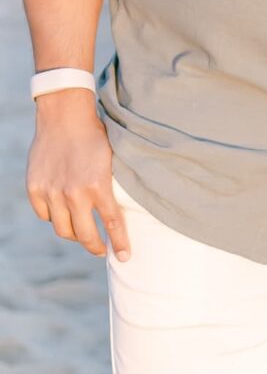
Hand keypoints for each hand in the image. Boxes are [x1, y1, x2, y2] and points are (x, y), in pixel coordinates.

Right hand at [26, 92, 129, 261]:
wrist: (64, 117)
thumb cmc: (94, 138)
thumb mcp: (112, 163)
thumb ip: (111, 190)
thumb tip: (119, 217)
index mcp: (98, 186)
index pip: (111, 225)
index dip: (119, 244)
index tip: (124, 257)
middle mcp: (74, 193)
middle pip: (85, 236)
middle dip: (96, 247)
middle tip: (102, 249)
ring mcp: (51, 192)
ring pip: (63, 229)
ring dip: (74, 234)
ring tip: (82, 232)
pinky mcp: (35, 188)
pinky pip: (45, 215)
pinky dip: (55, 217)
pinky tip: (63, 212)